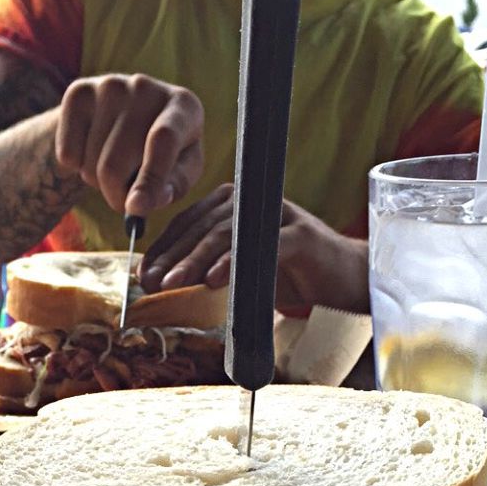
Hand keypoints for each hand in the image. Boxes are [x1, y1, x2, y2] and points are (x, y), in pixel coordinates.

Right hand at [55, 74, 203, 216]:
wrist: (124, 117)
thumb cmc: (162, 153)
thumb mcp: (181, 171)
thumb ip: (172, 187)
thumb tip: (143, 202)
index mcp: (184, 105)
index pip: (163, 141)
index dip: (149, 179)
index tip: (135, 208)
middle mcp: (146, 87)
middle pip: (115, 164)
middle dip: (115, 196)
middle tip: (124, 200)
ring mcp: (110, 85)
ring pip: (90, 164)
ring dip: (97, 182)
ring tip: (113, 165)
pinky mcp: (79, 91)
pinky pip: (67, 154)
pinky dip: (76, 167)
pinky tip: (93, 150)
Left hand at [139, 184, 369, 313]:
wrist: (344, 282)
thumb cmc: (290, 277)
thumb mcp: (240, 274)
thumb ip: (207, 271)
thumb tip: (164, 282)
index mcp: (235, 204)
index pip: (189, 223)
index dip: (164, 250)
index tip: (142, 276)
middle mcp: (253, 201)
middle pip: (204, 227)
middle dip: (174, 257)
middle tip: (151, 283)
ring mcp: (278, 214)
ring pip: (228, 234)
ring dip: (196, 261)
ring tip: (174, 284)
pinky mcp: (300, 234)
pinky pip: (261, 247)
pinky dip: (235, 264)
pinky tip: (215, 282)